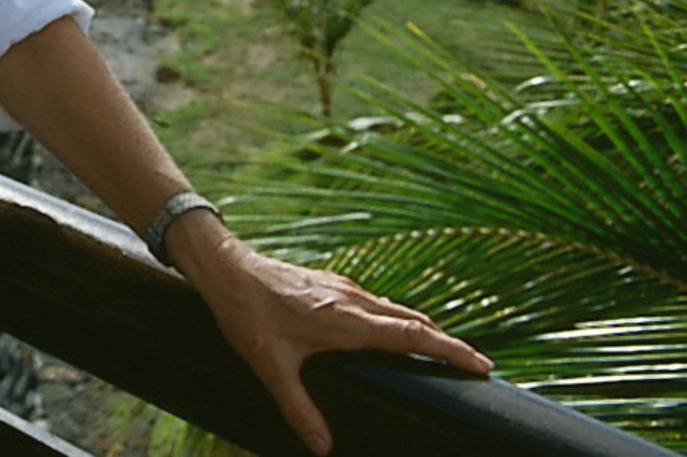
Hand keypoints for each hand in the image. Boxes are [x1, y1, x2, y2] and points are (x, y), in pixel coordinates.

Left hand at [176, 226, 492, 454]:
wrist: (224, 268)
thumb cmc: (247, 314)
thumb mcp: (271, 367)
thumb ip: (298, 409)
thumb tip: (321, 448)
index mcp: (347, 321)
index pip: (413, 335)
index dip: (450, 350)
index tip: (483, 364)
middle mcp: (353, 300)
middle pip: (414, 322)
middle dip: (447, 344)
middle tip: (477, 365)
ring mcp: (343, 288)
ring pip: (396, 310)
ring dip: (424, 329)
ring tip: (445, 351)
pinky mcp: (331, 283)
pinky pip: (377, 303)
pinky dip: (398, 318)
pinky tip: (394, 331)